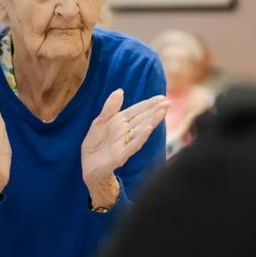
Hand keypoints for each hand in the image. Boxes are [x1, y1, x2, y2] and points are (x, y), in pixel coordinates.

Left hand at [81, 89, 168, 208]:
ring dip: (152, 121)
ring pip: (141, 130)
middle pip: (142, 119)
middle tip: (168, 102)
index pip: (137, 110)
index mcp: (120, 122)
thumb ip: (110, 108)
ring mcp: (124, 143)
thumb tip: (121, 90)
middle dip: (155, 110)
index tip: (162, 97)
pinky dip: (140, 137)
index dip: (149, 103)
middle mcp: (125, 132)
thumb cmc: (94, 144)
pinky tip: (148, 129)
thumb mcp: (99, 122)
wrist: (87, 165)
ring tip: (162, 111)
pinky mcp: (121, 156)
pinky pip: (132, 145)